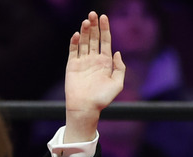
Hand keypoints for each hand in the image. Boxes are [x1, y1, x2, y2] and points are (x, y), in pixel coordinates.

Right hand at [64, 11, 125, 142]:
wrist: (86, 108)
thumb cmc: (102, 99)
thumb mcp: (117, 84)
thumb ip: (120, 68)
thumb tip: (117, 53)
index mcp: (105, 62)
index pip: (105, 41)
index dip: (105, 29)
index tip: (104, 17)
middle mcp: (94, 60)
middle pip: (94, 38)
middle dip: (94, 26)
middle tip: (93, 14)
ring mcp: (82, 61)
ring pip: (83, 42)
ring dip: (84, 31)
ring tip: (86, 21)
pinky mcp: (72, 65)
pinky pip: (73, 51)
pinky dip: (74, 42)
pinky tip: (76, 35)